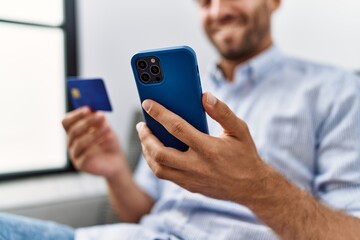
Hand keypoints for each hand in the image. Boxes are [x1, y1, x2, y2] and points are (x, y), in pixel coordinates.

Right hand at [62, 107, 126, 179]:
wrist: (116, 160)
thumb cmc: (108, 143)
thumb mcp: (105, 127)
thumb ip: (98, 119)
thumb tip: (93, 110)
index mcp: (74, 132)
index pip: (66, 122)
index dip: (76, 115)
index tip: (87, 109)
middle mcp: (71, 143)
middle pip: (73, 131)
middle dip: (88, 122)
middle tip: (101, 116)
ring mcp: (75, 155)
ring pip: (80, 142)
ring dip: (95, 133)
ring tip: (108, 128)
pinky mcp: (81, 165)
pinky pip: (86, 155)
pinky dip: (99, 145)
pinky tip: (109, 139)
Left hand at [136, 92, 271, 202]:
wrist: (252, 187)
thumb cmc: (245, 155)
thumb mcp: (239, 130)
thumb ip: (222, 112)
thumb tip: (205, 96)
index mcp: (209, 149)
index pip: (177, 128)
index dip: (159, 114)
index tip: (148, 104)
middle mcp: (197, 166)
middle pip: (160, 153)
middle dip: (145, 137)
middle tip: (142, 125)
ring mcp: (191, 179)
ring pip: (158, 168)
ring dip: (147, 151)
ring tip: (146, 138)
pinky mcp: (189, 186)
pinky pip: (165, 176)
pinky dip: (155, 162)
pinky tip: (156, 151)